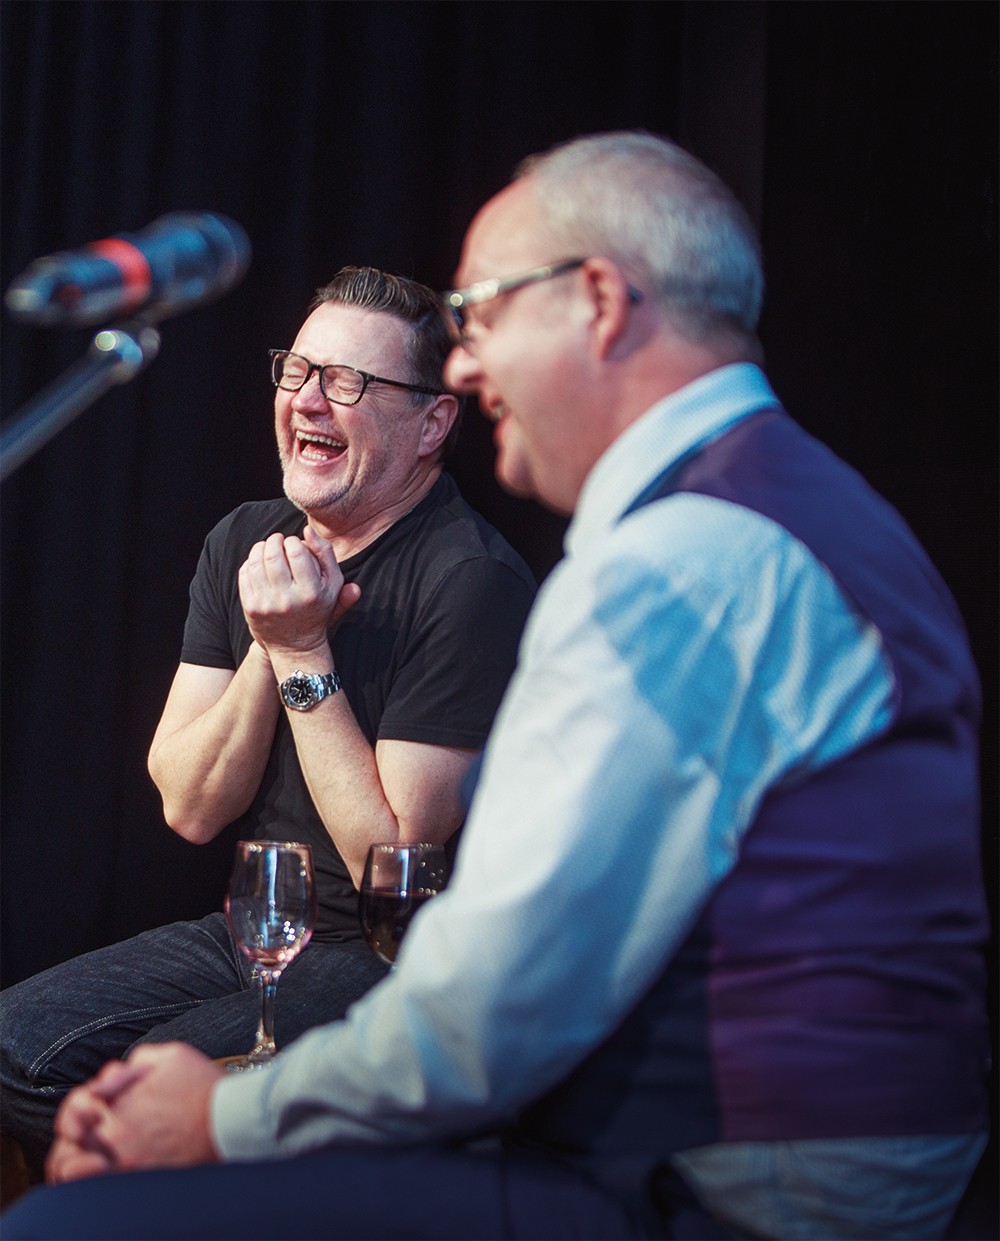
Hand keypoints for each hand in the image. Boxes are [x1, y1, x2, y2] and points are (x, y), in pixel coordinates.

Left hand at [46, 1044, 222, 1183]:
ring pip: (81, 1161)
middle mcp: (117, 1130)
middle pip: (74, 1133)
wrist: (229, 1119)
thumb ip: (138, 1058)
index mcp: (120, 1098)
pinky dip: (96, 1171)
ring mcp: (126, 1156)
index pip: (79, 1102)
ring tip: (99, 1144)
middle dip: (78, 1125)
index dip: (85, 1100)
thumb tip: (119, 1072)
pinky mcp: (140, 1174)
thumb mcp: (172, 1054)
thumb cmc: (204, 1086)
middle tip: (91, 1123)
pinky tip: (109, 1162)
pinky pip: (101, 1179)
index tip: (98, 1099)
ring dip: (85, 1149)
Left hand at [238, 525, 360, 658]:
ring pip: (256, 562)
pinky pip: (245, 574)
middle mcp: (288, 599)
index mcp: (311, 592)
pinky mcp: (251, 608)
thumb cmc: (317, 607)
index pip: (297, 551)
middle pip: (273, 555)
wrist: (295, 645)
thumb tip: (307, 530)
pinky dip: (250, 562)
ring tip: (267, 548)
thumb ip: (326, 554)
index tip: (294, 544)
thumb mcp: (332, 584)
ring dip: (261, 548)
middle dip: (274, 541)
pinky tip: (259, 562)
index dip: (293, 541)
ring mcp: (266, 604)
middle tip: (278, 540)